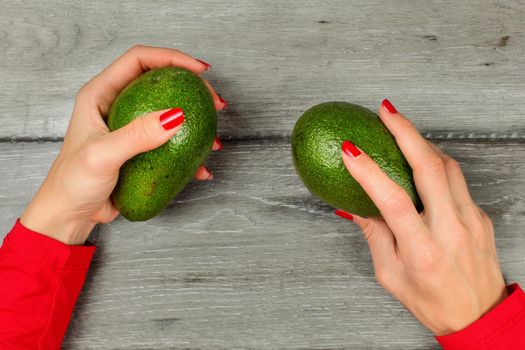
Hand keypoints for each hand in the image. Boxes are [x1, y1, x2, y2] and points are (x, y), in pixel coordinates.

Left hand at [21, 45, 225, 244]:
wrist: (71, 213)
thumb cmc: (73, 182)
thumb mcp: (103, 155)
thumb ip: (137, 135)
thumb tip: (176, 117)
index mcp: (101, 94)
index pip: (139, 60)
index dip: (171, 58)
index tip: (199, 71)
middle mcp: (118, 104)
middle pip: (161, 81)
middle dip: (192, 87)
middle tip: (213, 103)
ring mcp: (131, 126)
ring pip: (170, 112)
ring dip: (196, 121)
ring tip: (212, 137)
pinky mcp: (141, 148)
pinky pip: (171, 143)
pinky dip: (189, 152)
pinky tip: (201, 167)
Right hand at [336, 99, 506, 335]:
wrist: (479, 316)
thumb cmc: (431, 300)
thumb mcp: (390, 274)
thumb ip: (374, 234)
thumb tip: (354, 204)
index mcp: (423, 251)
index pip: (393, 201)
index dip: (368, 172)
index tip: (350, 150)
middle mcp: (451, 230)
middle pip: (431, 168)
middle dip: (406, 133)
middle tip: (385, 111)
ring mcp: (471, 220)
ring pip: (449, 167)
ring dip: (422, 141)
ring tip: (400, 126)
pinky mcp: (479, 215)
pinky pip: (457, 179)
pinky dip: (436, 161)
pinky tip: (420, 156)